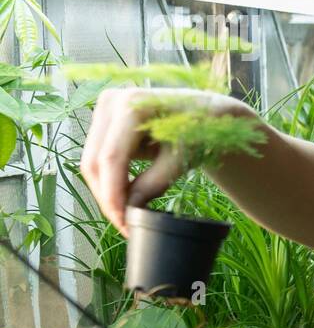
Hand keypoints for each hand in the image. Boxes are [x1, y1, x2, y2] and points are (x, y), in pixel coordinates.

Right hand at [79, 87, 241, 237]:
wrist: (206, 110)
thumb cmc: (201, 130)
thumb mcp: (182, 158)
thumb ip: (154, 183)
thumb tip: (128, 211)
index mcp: (134, 105)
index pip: (111, 157)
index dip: (112, 193)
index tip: (121, 222)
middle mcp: (112, 101)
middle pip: (95, 161)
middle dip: (107, 197)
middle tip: (124, 226)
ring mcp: (105, 109)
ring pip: (92, 161)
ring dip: (106, 191)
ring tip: (126, 216)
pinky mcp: (105, 121)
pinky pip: (99, 156)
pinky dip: (109, 179)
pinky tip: (124, 198)